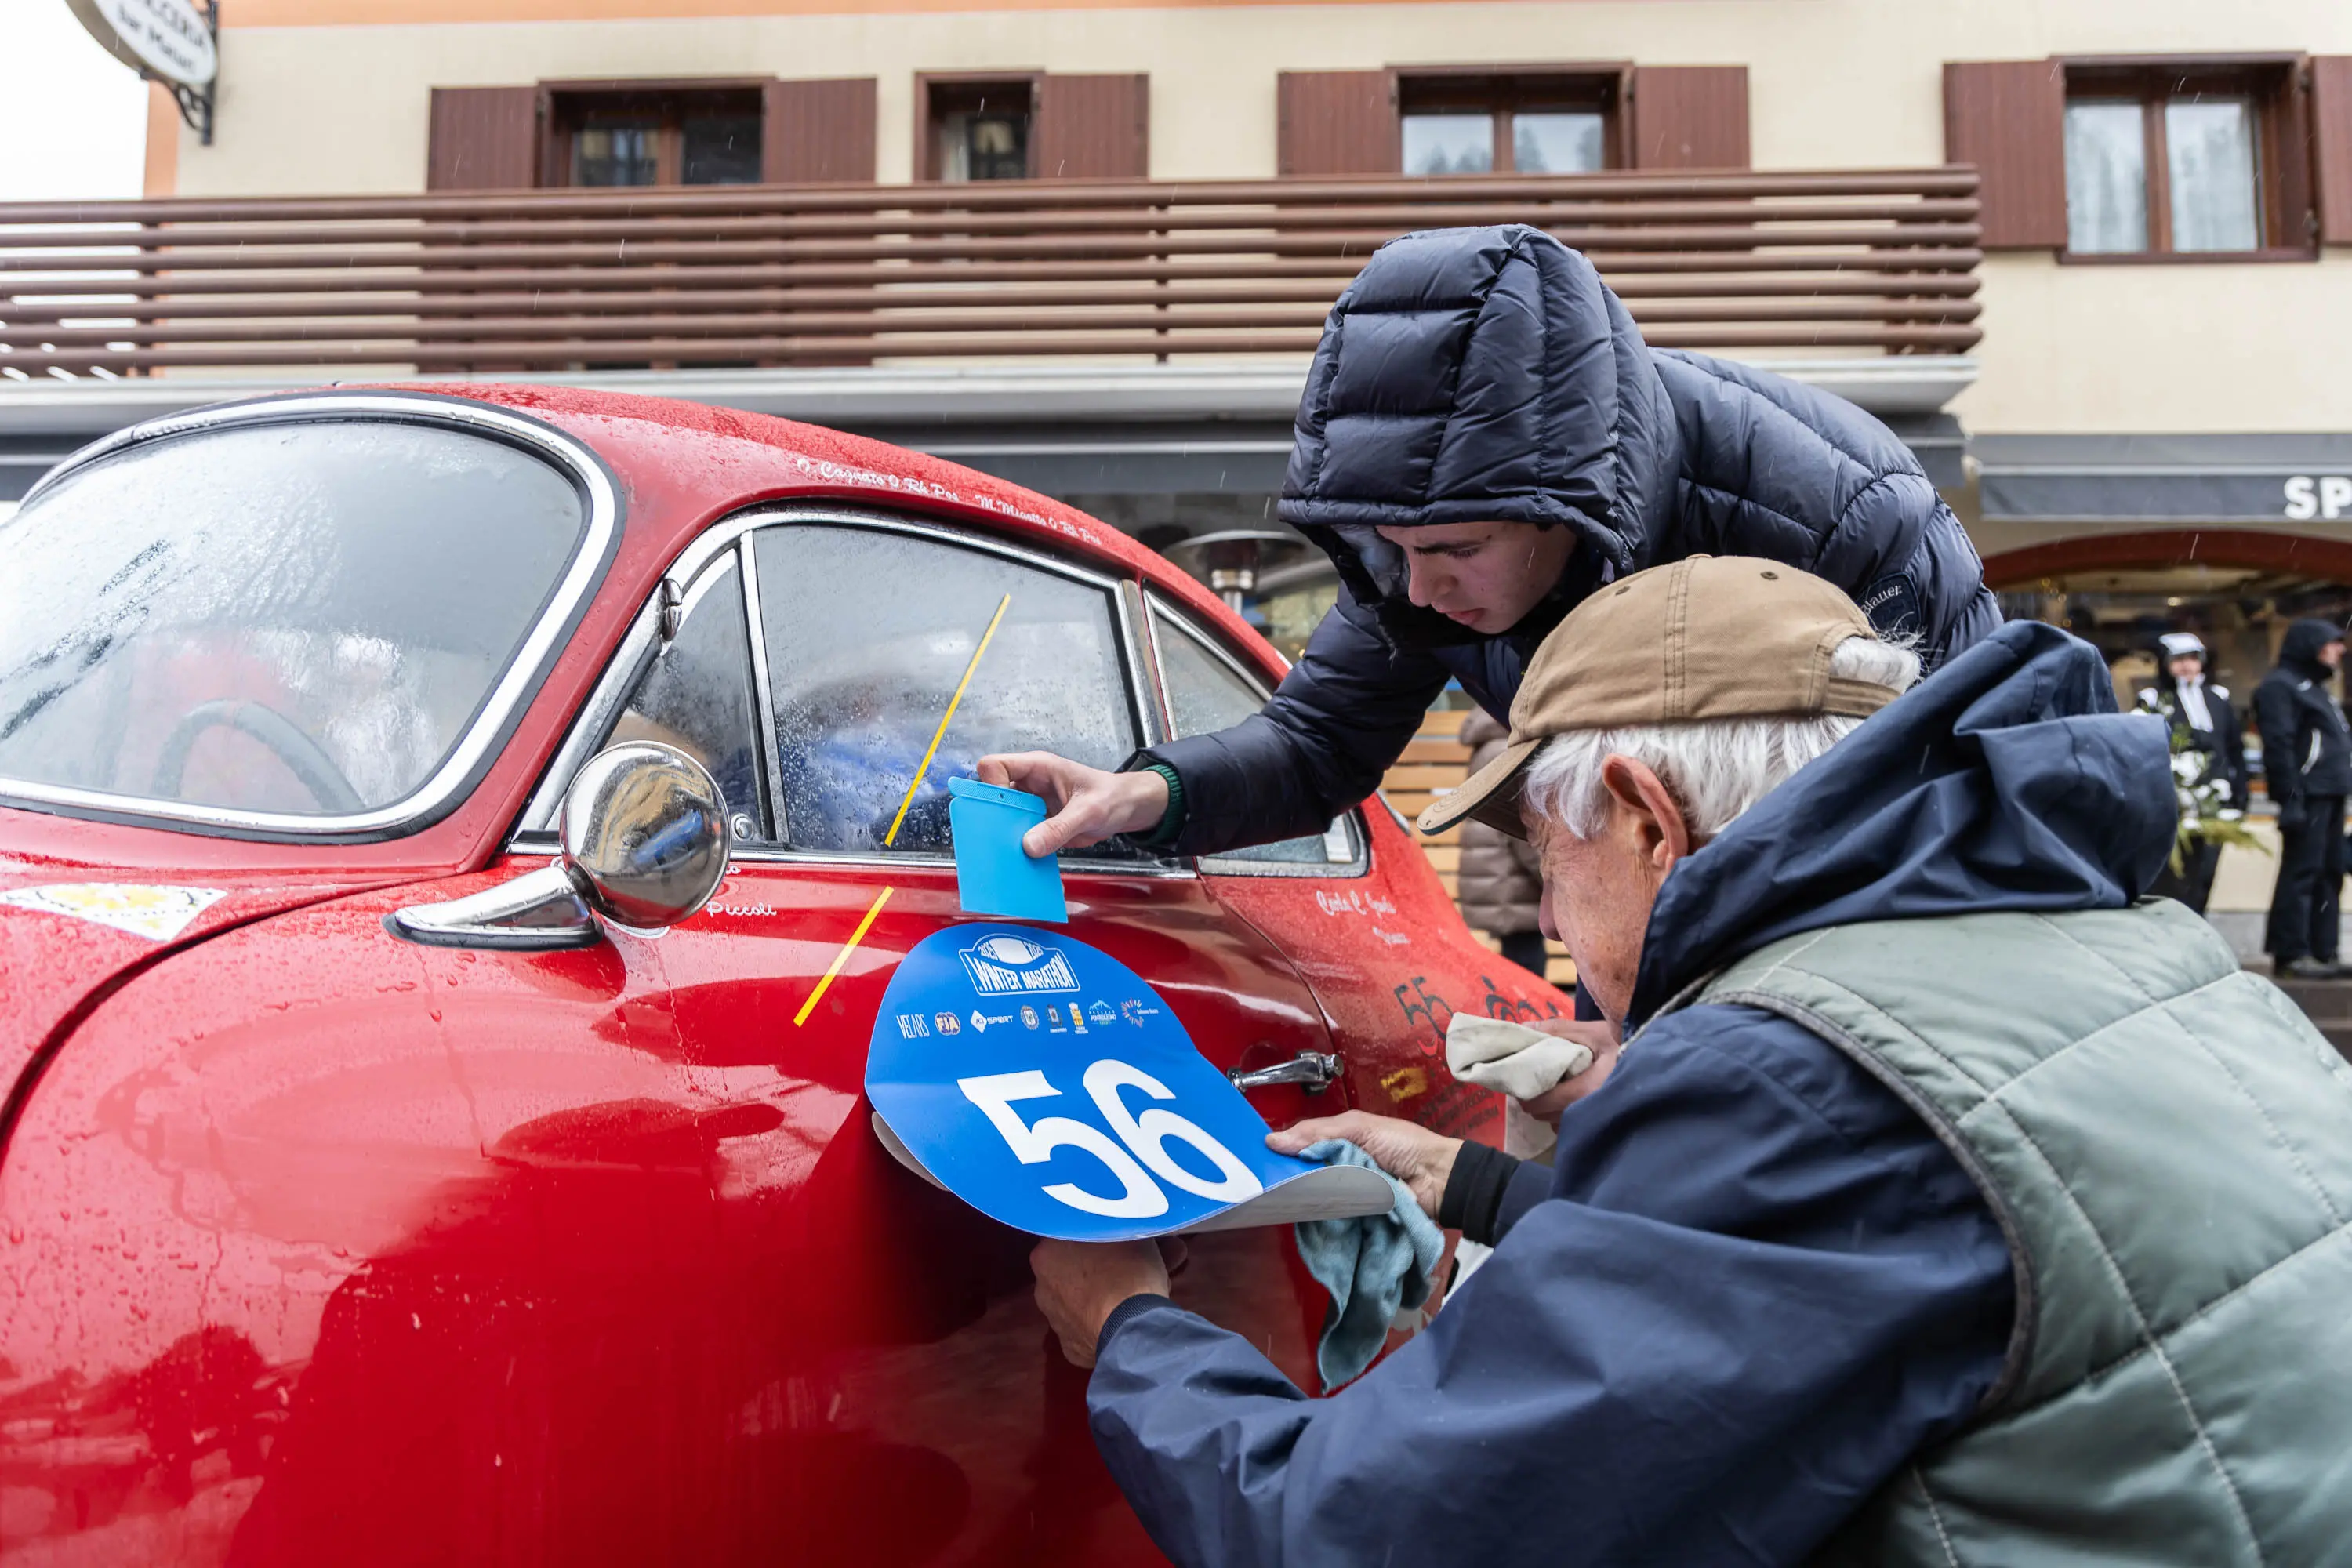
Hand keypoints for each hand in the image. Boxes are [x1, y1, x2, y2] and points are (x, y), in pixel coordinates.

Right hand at [975, 752, 1170, 856]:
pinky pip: (1019, 836)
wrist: (1127, 810)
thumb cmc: (1112, 796)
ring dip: (1004, 837)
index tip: (1001, 810)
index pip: (994, 766)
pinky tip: (1026, 862)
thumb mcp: (1088, 811)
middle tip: (999, 839)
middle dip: (993, 817)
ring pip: (1002, 818)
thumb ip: (1059, 828)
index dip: (991, 786)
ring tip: (1010, 854)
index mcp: (1037, 768)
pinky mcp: (1037, 825)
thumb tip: (1029, 846)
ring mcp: (1031, 806)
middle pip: (992, 795)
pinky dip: (1020, 850)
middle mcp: (1028, 785)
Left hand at [1031, 1237, 1175, 1368]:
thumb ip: (1114, 1228)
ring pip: (1077, 1302)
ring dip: (1096, 1297)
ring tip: (1128, 1297)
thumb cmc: (1129, 1271)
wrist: (1132, 1328)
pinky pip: (1087, 1329)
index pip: (1066, 1235)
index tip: (1113, 1238)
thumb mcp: (1127, 1233)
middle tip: (1125, 1266)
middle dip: (1093, 1267)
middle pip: (1069, 1270)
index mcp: (1046, 1253)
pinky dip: (1101, 1324)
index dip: (1092, 1234)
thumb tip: (1122, 1228)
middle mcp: (1042, 1287)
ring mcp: (1054, 1321)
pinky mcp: (1070, 1349)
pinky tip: (1123, 1321)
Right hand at [1266, 1111, 1462, 1220]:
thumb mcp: (1359, 1128)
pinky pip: (1331, 1215)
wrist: (1438, 1179)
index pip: (1302, 1146)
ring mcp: (1347, 1192)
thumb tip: (1274, 1140)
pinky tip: (1303, 1216)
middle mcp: (1339, 1166)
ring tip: (1276, 1201)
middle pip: (1305, 1173)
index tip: (1257, 1159)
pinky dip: (1321, 1215)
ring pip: (1315, 1196)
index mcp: (1339, 1140)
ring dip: (1303, 1197)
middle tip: (1262, 1185)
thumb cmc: (1403, 1145)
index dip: (1283, 1151)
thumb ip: (1319, 1133)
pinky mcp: (1355, 1215)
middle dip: (1288, 1178)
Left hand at [1514, 1018, 1622, 1124]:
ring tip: (1555, 1087)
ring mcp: (1597, 1122)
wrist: (1658, 1062)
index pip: (1542, 1102)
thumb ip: (1557, 1031)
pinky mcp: (1603, 1126)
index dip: (1526, 1090)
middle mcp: (1591, 1113)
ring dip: (1550, 1108)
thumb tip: (1524, 1027)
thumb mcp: (1593, 1033)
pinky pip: (1573, 1128)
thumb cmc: (1626, 1045)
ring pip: (1557, 1123)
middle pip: (1545, 1115)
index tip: (1522, 1076)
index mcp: (1587, 1090)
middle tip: (1537, 1078)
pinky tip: (1571, 1099)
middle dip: (1537, 1098)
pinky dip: (1565, 1116)